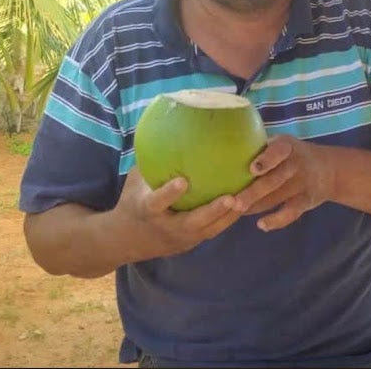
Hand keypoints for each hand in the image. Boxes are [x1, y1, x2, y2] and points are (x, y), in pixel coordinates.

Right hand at [113, 166, 241, 260]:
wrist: (123, 240)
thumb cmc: (132, 200)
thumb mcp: (135, 180)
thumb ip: (151, 160)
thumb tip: (166, 127)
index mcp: (147, 209)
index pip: (157, 202)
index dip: (169, 193)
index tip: (182, 181)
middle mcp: (165, 227)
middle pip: (191, 222)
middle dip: (212, 211)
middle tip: (230, 197)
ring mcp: (180, 238)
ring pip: (208, 230)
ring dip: (228, 216)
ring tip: (247, 199)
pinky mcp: (190, 243)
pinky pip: (212, 231)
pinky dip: (229, 219)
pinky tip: (246, 203)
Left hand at [232, 135, 334, 231]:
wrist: (329, 170)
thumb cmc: (292, 155)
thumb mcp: (281, 144)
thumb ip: (259, 147)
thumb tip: (221, 149)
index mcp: (287, 146)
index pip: (278, 151)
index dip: (266, 159)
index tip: (252, 169)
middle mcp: (296, 164)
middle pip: (274, 179)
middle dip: (254, 191)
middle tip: (234, 202)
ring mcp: (302, 183)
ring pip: (279, 197)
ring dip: (257, 206)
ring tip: (238, 212)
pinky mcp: (307, 200)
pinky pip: (291, 212)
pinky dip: (277, 220)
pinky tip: (262, 225)